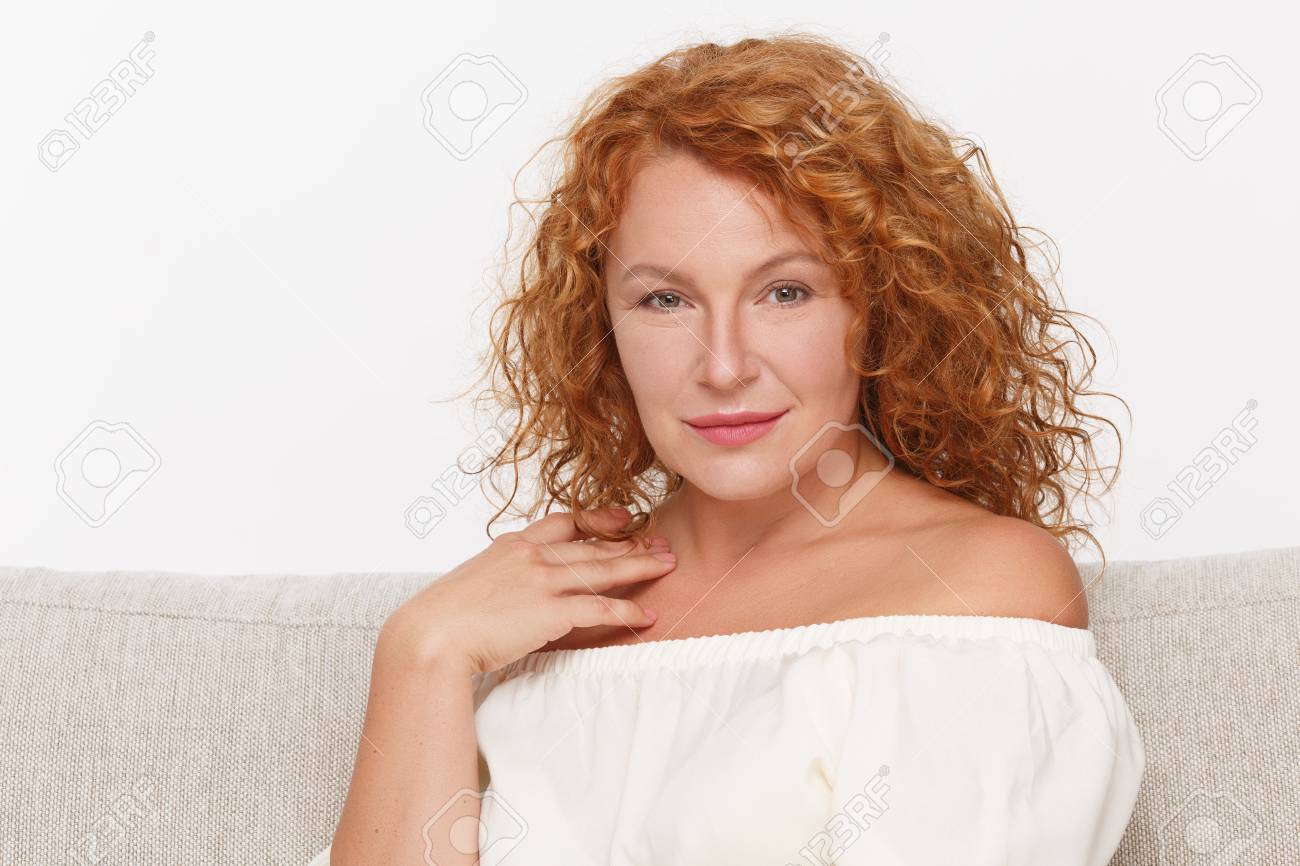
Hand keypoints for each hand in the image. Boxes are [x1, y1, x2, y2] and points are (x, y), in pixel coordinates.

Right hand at [378, 506, 675, 674]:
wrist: (430, 635)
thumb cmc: (441, 617)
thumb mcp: (471, 582)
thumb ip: (497, 578)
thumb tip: (506, 589)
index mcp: (512, 545)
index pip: (564, 523)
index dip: (597, 519)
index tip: (623, 518)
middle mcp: (532, 557)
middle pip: (593, 544)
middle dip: (632, 543)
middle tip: (662, 542)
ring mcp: (543, 582)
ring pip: (604, 569)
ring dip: (640, 567)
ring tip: (668, 566)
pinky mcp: (551, 612)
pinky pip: (600, 609)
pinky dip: (626, 612)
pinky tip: (646, 616)